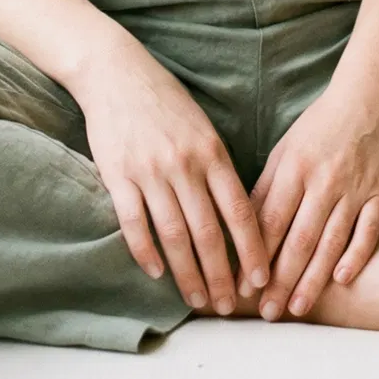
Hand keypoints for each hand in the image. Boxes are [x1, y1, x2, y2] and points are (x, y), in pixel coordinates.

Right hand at [77, 39, 270, 313]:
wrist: (116, 71)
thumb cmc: (164, 100)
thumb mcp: (202, 127)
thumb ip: (217, 167)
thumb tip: (237, 215)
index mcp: (211, 151)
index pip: (239, 210)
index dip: (253, 250)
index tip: (262, 280)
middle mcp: (184, 164)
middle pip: (208, 232)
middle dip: (222, 275)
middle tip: (229, 308)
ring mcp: (150, 171)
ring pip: (174, 235)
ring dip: (188, 274)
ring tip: (197, 300)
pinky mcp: (118, 176)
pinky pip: (135, 224)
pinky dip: (146, 253)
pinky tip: (156, 273)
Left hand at [249, 76, 378, 320]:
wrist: (369, 97)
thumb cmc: (320, 124)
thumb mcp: (286, 148)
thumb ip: (267, 185)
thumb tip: (244, 224)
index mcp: (294, 167)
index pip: (271, 221)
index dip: (255, 257)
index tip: (242, 287)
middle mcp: (323, 180)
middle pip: (299, 238)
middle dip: (280, 280)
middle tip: (267, 312)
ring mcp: (354, 188)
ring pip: (330, 241)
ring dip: (313, 278)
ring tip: (297, 308)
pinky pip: (368, 230)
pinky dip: (355, 256)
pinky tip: (342, 280)